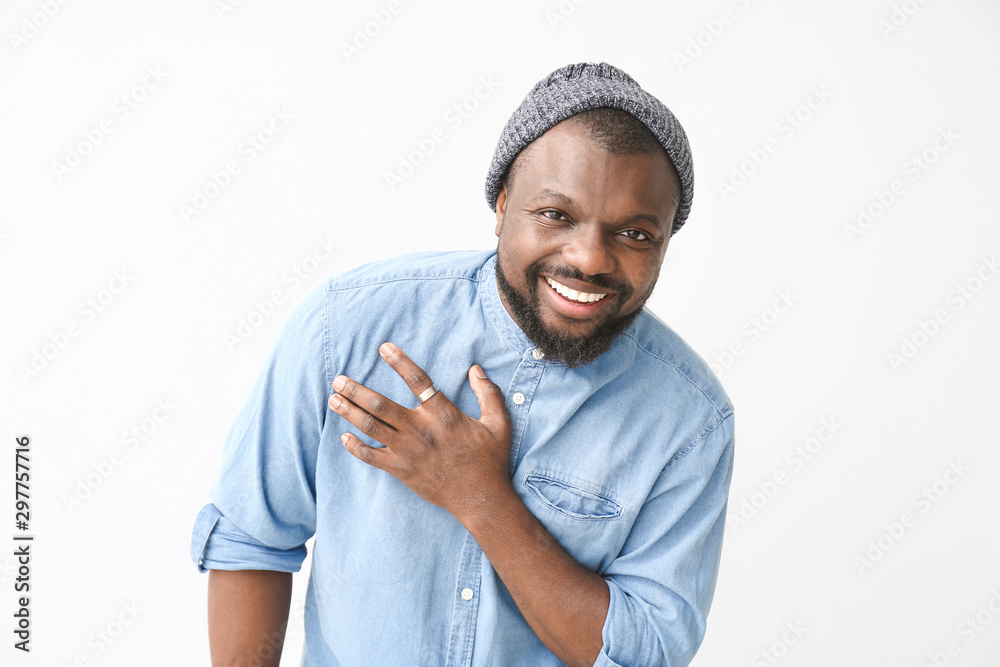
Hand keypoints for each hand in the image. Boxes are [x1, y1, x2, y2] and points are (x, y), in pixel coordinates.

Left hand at [328, 342, 513, 522]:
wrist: (481, 498)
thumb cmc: (490, 460)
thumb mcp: (499, 423)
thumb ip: (489, 393)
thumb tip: (475, 369)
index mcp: (443, 414)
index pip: (417, 380)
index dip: (399, 361)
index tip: (383, 348)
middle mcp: (420, 430)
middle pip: (380, 404)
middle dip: (356, 390)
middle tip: (338, 379)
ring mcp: (408, 451)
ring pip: (371, 427)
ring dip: (349, 412)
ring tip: (333, 399)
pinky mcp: (401, 471)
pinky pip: (371, 457)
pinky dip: (355, 447)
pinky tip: (343, 437)